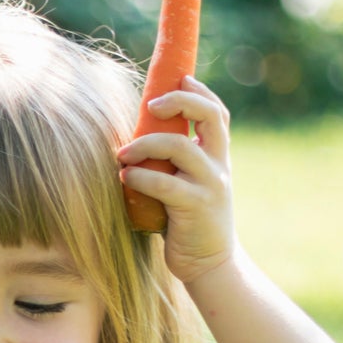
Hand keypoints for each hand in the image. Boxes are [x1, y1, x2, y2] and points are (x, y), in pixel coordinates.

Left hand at [117, 76, 235, 285]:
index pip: (217, 112)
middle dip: (179, 101)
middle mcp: (219, 166)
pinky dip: (141, 178)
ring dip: (144, 145)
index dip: (199, 90)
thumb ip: (174, 163)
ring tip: (123, 156)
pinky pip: (166, 184)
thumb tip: (137, 138)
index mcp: (218, 157)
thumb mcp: (188, 185)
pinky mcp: (196, 208)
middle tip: (150, 107)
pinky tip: (126, 179)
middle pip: (209, 116)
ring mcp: (211, 185)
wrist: (210, 265)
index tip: (178, 77)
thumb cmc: (189, 223)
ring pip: (180, 147)